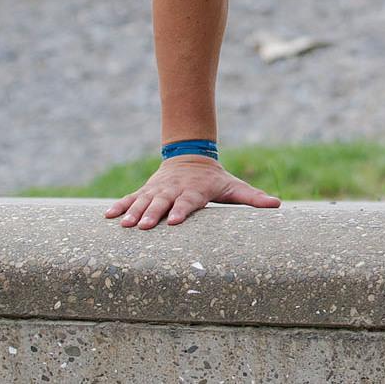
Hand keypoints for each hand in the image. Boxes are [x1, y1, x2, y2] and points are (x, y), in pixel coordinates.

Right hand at [104, 156, 279, 228]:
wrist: (191, 157)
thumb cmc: (215, 179)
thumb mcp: (235, 187)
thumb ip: (253, 198)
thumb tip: (277, 205)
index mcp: (195, 191)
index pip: (188, 202)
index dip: (180, 210)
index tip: (173, 221)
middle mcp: (174, 190)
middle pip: (162, 202)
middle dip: (153, 214)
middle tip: (144, 227)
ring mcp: (158, 190)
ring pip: (144, 201)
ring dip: (134, 212)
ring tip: (124, 225)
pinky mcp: (146, 191)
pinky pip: (130, 198)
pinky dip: (120, 206)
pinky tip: (108, 218)